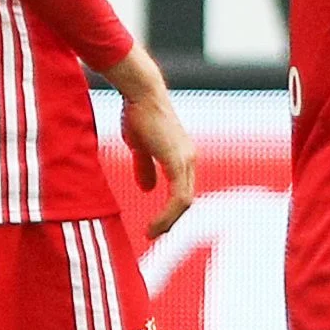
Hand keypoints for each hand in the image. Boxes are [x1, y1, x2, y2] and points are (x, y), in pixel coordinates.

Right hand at [104, 48, 194, 238]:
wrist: (141, 94)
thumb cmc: (140, 115)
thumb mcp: (140, 147)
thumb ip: (145, 167)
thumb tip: (147, 189)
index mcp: (182, 157)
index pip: (182, 191)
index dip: (171, 211)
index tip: (156, 226)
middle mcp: (189, 160)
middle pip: (186, 200)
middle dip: (171, 221)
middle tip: (154, 235)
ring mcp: (186, 160)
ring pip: (184, 202)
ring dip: (169, 222)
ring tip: (152, 233)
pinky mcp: (177, 161)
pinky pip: (178, 196)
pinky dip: (167, 213)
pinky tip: (155, 224)